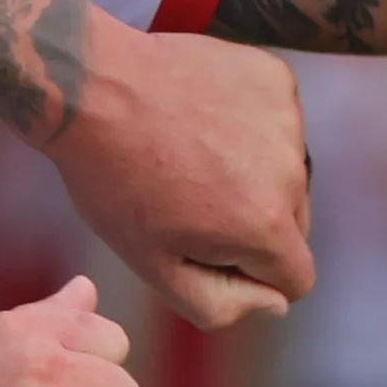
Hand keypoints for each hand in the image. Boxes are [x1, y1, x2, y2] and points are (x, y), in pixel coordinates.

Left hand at [50, 24, 312, 330]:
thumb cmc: (114, 183)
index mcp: (264, 225)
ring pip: (287, 173)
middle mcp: (291, 172)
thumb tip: (275, 305)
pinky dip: (251, 128)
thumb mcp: (154, 266)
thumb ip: (220, 304)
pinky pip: (279, 126)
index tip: (210, 252)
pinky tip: (203, 120)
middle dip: (254, 225)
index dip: (254, 278)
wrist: (91, 88)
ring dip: (253, 174)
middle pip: (294, 225)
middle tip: (192, 201)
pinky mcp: (277, 80)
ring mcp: (287, 120)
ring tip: (192, 157)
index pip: (296, 278)